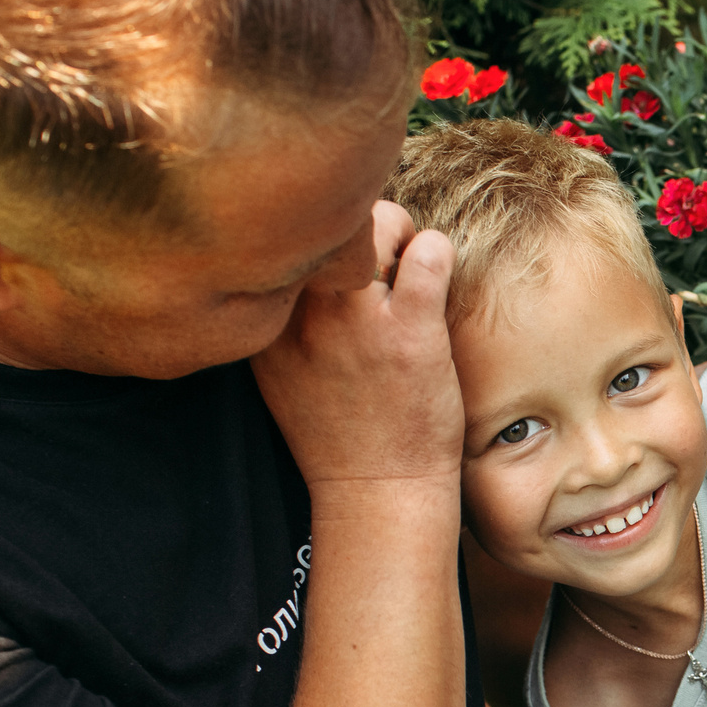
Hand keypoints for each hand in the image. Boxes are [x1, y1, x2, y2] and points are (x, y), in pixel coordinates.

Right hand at [251, 201, 461, 491]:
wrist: (378, 489)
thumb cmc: (336, 428)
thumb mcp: (278, 369)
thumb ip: (279, 313)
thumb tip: (297, 259)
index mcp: (268, 319)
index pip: (285, 232)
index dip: (321, 234)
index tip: (340, 260)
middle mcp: (305, 311)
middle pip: (332, 217)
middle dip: (361, 224)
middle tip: (382, 260)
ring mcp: (358, 319)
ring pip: (382, 221)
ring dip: (402, 237)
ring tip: (408, 274)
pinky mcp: (411, 329)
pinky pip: (430, 251)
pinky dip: (438, 254)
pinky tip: (434, 280)